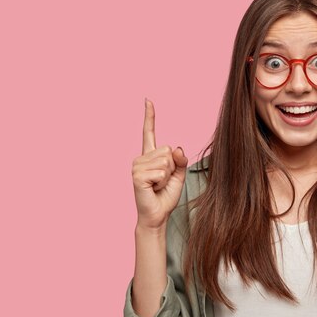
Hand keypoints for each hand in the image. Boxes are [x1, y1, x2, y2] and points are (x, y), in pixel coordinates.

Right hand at [131, 99, 187, 229]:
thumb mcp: (179, 174)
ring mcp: (137, 166)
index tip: (147, 100)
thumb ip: (180, 159)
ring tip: (157, 185)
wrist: (157, 215)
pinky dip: (162, 182)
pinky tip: (153, 189)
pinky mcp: (137, 176)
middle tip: (162, 181)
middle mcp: (141, 158)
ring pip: (166, 161)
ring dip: (167, 176)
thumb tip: (176, 147)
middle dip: (172, 167)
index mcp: (150, 155)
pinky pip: (161, 172)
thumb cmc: (166, 195)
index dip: (149, 116)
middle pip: (168, 150)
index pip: (149, 132)